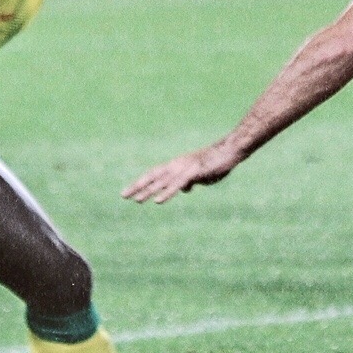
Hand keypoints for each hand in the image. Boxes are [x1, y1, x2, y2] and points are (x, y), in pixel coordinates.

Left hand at [123, 140, 243, 204]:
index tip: (127, 192)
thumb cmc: (214, 163)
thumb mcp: (199, 175)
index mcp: (175, 166)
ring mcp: (184, 168)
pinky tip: (158, 201)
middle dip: (138, 186)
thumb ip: (189, 181)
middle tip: (123, 196)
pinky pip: (177, 184)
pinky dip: (167, 193)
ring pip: (163, 182)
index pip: (153, 174)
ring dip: (149, 191)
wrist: (229, 152)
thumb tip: (184, 189)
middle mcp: (176, 165)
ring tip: (137, 200)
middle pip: (152, 176)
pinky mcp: (194, 173)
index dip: (140, 183)